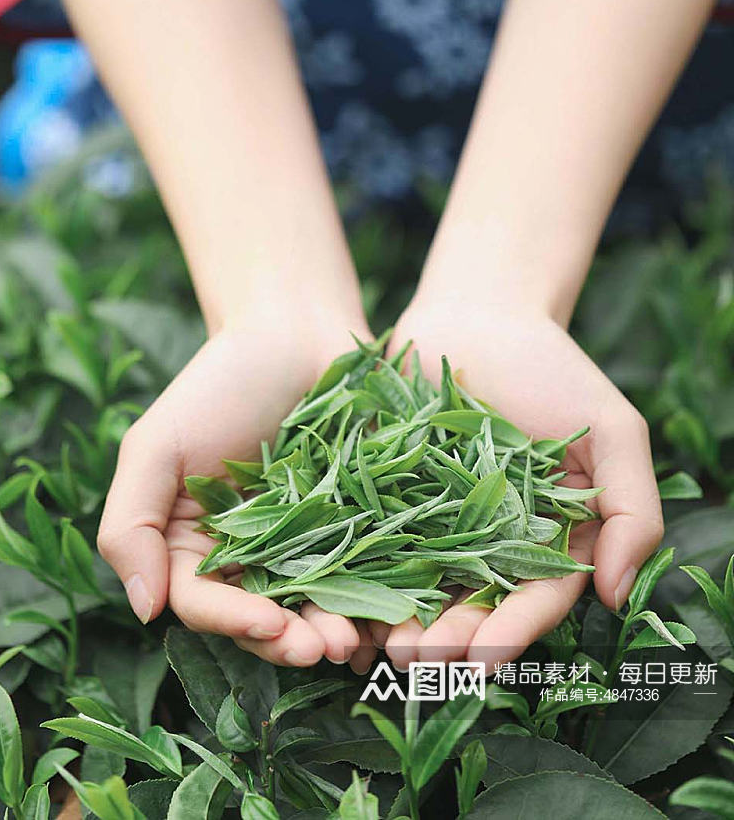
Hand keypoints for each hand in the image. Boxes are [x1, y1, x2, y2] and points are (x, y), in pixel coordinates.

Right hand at [97, 313, 376, 670]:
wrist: (293, 331)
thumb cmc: (218, 383)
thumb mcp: (156, 445)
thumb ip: (129, 525)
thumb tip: (141, 609)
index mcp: (193, 545)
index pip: (203, 604)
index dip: (233, 623)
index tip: (268, 625)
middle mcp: (248, 556)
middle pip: (262, 618)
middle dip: (290, 640)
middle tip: (323, 649)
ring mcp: (306, 544)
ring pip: (316, 604)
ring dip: (335, 628)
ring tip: (359, 639)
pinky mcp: (358, 524)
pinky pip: (366, 569)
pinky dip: (377, 594)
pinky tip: (393, 608)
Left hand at [370, 298, 663, 672]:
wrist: (477, 311)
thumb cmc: (551, 368)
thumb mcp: (612, 428)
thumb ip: (631, 508)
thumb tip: (618, 595)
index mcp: (548, 535)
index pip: (535, 597)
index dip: (512, 630)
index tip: (485, 654)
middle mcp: (490, 539)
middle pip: (472, 602)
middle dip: (448, 637)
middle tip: (419, 660)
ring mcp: (434, 519)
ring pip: (419, 583)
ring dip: (400, 621)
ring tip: (380, 644)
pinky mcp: (384, 494)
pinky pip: (370, 540)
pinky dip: (357, 572)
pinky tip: (340, 598)